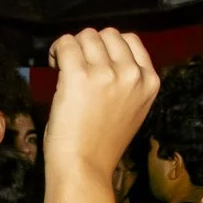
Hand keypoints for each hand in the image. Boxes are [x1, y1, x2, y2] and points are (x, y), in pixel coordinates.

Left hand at [44, 29, 159, 173]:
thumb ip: (128, 82)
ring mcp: (106, 73)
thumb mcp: (133, 110)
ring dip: (72, 47)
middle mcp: (131, 74)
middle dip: (89, 45)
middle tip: (76, 64)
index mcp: (149, 82)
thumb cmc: (103, 146)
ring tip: (63, 66)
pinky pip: (66, 44)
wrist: (84, 168)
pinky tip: (54, 64)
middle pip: (107, 34)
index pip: (130, 40)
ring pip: (86, 36)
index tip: (95, 60)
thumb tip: (105, 57)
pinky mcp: (79, 76)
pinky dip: (57, 49)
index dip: (108, 46)